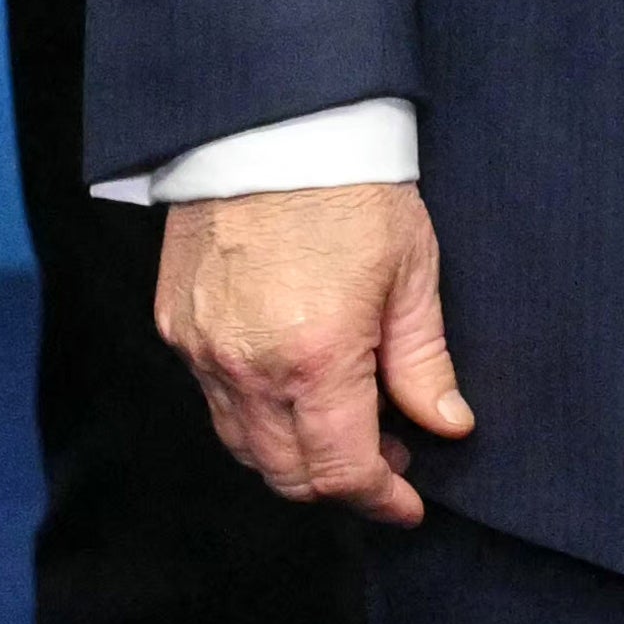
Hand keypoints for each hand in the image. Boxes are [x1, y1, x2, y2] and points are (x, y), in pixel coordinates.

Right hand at [160, 178, 473, 525]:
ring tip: (344, 417)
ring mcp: (202, 348)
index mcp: (315, 358)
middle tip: (388, 454)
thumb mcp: (411, 273)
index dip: (381, 499)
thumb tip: (447, 425)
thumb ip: (423, 363)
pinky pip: (214, 399)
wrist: (272, 121)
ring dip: (295, 454)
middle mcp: (248, 366)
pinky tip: (294, 382)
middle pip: (288, 473)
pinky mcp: (175, 324)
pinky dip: (254, 413)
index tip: (409, 502)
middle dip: (341, 482)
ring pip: (245, 445)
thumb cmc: (350, 187)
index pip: (341, 472)